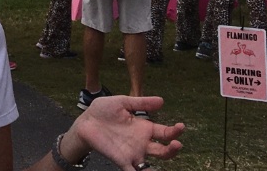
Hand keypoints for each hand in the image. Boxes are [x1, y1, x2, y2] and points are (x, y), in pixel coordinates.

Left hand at [66, 95, 183, 169]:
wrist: (85, 121)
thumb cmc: (103, 111)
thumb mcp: (122, 102)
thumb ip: (141, 102)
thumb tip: (162, 101)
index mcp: (143, 128)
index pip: (164, 133)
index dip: (174, 131)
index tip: (181, 126)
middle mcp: (141, 143)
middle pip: (163, 151)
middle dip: (172, 149)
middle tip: (176, 143)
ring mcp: (132, 153)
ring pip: (152, 164)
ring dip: (161, 162)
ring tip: (168, 154)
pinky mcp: (121, 160)